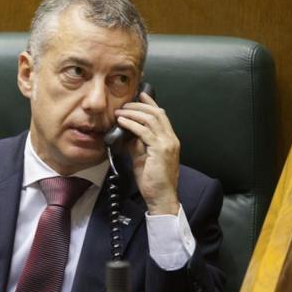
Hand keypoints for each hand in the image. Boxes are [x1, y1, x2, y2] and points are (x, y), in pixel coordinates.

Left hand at [115, 92, 179, 214]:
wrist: (161, 196)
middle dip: (139, 106)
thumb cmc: (153, 181)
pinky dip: (132, 124)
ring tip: (121, 111)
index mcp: (169, 140)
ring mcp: (167, 144)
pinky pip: (144, 131)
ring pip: (150, 119)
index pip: (161, 116)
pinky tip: (122, 121)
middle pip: (157, 113)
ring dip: (133, 113)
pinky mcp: (159, 150)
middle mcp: (171, 139)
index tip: (140, 95)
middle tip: (125, 104)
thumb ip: (138, 145)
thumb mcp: (143, 158)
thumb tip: (127, 134)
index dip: (151, 103)